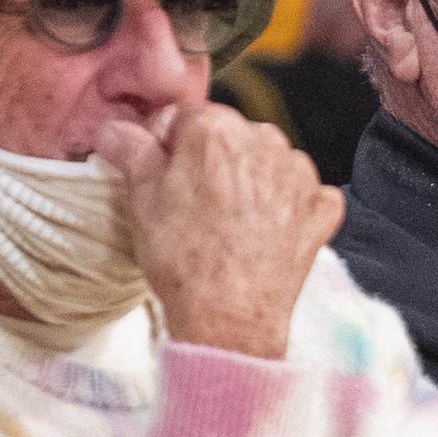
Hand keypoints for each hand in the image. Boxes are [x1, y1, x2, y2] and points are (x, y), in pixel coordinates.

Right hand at [96, 102, 341, 358]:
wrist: (230, 317)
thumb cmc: (183, 259)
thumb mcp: (140, 198)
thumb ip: (130, 149)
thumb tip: (117, 130)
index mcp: (215, 129)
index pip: (184, 119)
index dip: (167, 148)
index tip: (162, 176)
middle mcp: (264, 140)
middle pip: (229, 138)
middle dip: (211, 163)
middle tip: (192, 207)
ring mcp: (298, 174)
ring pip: (266, 162)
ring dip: (249, 181)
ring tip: (227, 224)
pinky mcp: (320, 207)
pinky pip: (302, 192)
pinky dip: (286, 206)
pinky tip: (264, 231)